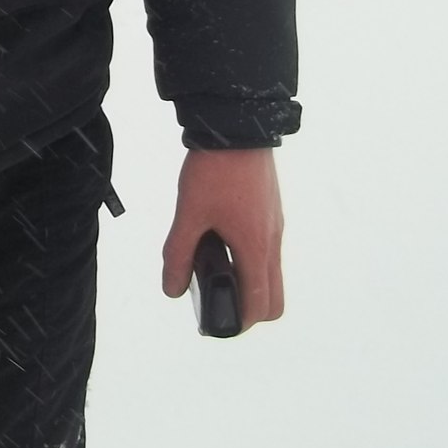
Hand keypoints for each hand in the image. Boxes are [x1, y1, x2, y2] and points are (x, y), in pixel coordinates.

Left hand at [161, 147, 284, 328]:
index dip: (239, 321)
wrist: (235, 126)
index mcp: (256, 248)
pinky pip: (266, 248)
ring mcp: (274, 225)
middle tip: (217, 298)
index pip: (260, 305)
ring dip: (247, 279)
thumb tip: (172, 290)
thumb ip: (178, 254)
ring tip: (212, 264)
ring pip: (271, 272)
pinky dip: (248, 257)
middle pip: (274, 297)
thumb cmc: (214, 171)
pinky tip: (219, 237)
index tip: (216, 319)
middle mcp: (272, 241)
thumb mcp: (189, 214)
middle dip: (249, 308)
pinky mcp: (270, 210)